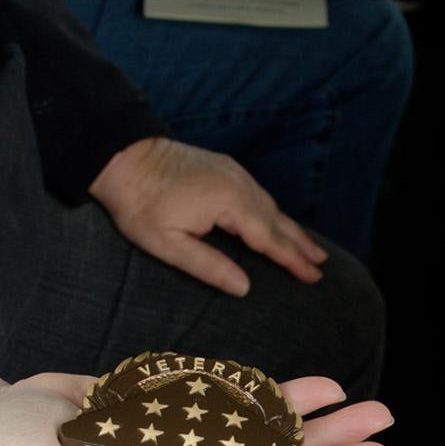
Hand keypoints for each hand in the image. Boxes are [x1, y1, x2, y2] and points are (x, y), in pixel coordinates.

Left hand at [89, 136, 328, 296]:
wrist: (123, 158)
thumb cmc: (139, 205)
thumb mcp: (167, 244)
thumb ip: (207, 266)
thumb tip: (244, 287)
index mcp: (228, 203)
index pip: (268, 239)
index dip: (291, 260)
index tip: (312, 277)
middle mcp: (238, 184)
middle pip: (277, 220)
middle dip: (300, 245)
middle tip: (321, 267)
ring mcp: (233, 172)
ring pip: (270, 205)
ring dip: (290, 228)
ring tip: (310, 249)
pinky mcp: (224, 167)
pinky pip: (258, 194)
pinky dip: (274, 212)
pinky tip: (278, 221)